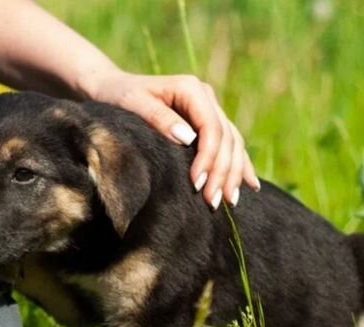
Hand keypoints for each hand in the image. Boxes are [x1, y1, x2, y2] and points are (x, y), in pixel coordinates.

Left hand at [86, 69, 259, 208]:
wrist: (114, 88)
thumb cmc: (119, 97)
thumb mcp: (133, 103)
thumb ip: (159, 118)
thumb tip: (187, 138)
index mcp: (191, 89)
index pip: (211, 127)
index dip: (208, 158)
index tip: (197, 184)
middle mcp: (206, 97)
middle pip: (226, 138)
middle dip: (222, 172)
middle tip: (213, 202)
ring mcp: (209, 109)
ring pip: (233, 143)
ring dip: (233, 173)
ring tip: (230, 201)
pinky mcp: (207, 122)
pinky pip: (230, 144)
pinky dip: (239, 165)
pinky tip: (250, 184)